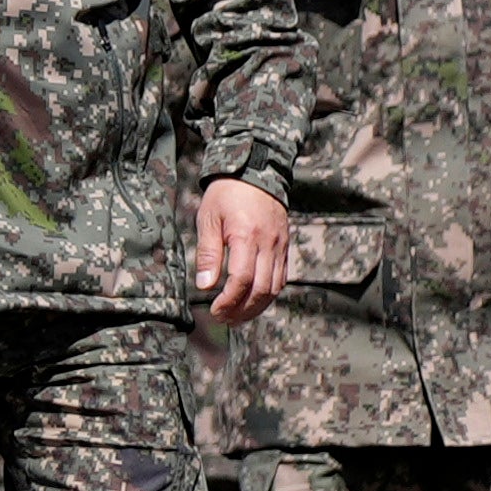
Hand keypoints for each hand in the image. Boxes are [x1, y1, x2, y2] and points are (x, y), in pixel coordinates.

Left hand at [192, 179, 292, 324]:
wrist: (255, 171)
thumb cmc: (226, 194)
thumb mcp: (209, 219)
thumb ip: (208, 254)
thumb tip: (205, 286)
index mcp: (247, 236)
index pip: (242, 280)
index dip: (229, 301)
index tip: (215, 310)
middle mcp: (268, 244)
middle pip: (261, 290)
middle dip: (242, 310)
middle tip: (224, 319)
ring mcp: (280, 245)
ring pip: (275, 288)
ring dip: (257, 307)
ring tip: (237, 316)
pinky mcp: (285, 246)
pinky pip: (282, 277)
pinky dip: (269, 294)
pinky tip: (253, 300)